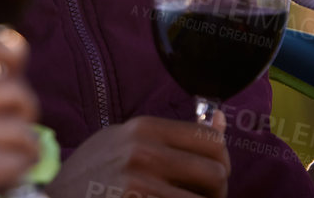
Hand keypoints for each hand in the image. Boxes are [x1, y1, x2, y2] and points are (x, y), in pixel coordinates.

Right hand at [0, 32, 40, 197]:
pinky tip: (5, 174)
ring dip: (22, 144)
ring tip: (8, 153)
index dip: (12, 54)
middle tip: (13, 125)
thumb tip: (11, 61)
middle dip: (22, 110)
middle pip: (16, 89)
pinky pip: (21, 158)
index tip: (16, 68)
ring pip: (22, 128)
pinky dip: (20, 167)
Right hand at [44, 115, 229, 197]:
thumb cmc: (91, 178)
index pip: (211, 141)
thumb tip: (221, 122)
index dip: (219, 165)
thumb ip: (171, 137)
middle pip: (216, 172)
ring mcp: (137, 181)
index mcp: (143, 129)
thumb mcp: (125, 144)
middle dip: (215, 194)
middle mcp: (142, 150)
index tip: (208, 181)